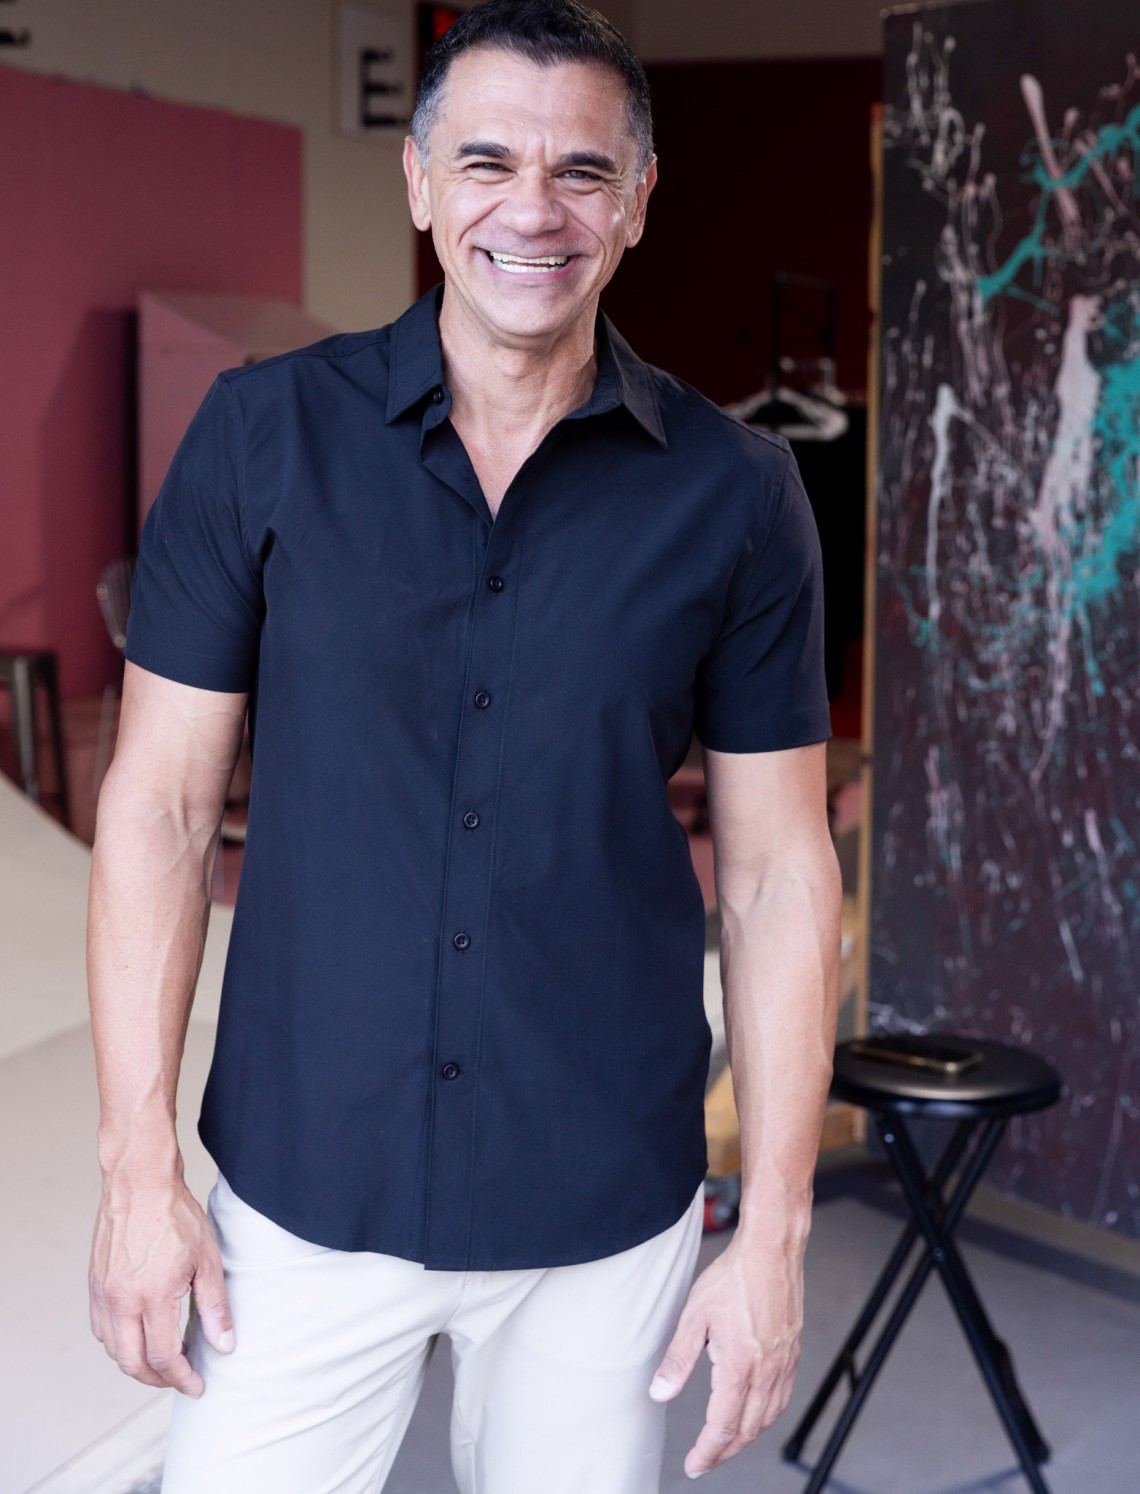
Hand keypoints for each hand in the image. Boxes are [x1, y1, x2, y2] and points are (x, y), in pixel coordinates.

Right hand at [89, 1174, 233, 1396]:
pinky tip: (136, 1336)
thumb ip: (214, 1307)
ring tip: (161, 1360)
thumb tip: (224, 1344)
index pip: (163, 1356)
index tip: (195, 1385)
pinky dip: (117, 1343)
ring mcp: (103, 1293)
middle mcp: (121, 1300)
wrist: (139, 1184)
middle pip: (132, 1363)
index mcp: (152, 1296)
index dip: (181, 1378)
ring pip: (113, 1350)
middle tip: (178, 1379)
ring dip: (135, 1363)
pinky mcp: (94, 1285)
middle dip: (156, 1379)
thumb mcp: (207, 1260)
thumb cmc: (174, 1215)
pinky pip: (100, 1328)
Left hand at [649, 1232, 803, 1477]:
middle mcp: (766, 1372)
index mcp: (740, 1366)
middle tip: (704, 1460)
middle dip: (724, 1452)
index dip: (707, 1452)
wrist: (771, 1252)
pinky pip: (782, 1398)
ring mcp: (783, 1364)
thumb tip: (660, 1393)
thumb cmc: (733, 1277)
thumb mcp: (694, 1316)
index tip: (693, 1464)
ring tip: (725, 1443)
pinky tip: (756, 1413)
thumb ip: (678, 1360)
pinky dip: (766, 1416)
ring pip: (767, 1418)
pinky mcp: (792, 1353)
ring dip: (745, 1438)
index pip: (723, 1427)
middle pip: (747, 1430)